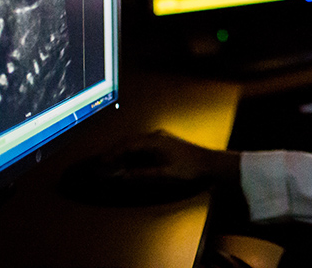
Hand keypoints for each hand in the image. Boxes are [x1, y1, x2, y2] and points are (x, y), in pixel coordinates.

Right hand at [103, 129, 240, 188]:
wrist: (209, 163)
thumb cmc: (189, 168)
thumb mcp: (165, 173)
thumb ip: (144, 174)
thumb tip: (124, 176)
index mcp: (155, 140)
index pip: (128, 145)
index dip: (113, 153)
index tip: (102, 161)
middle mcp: (156, 136)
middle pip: (129, 141)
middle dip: (114, 151)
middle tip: (102, 162)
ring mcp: (160, 138)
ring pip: (135, 142)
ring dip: (123, 151)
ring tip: (111, 161)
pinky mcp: (163, 142)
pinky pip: (142, 145)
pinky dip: (132, 151)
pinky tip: (128, 160)